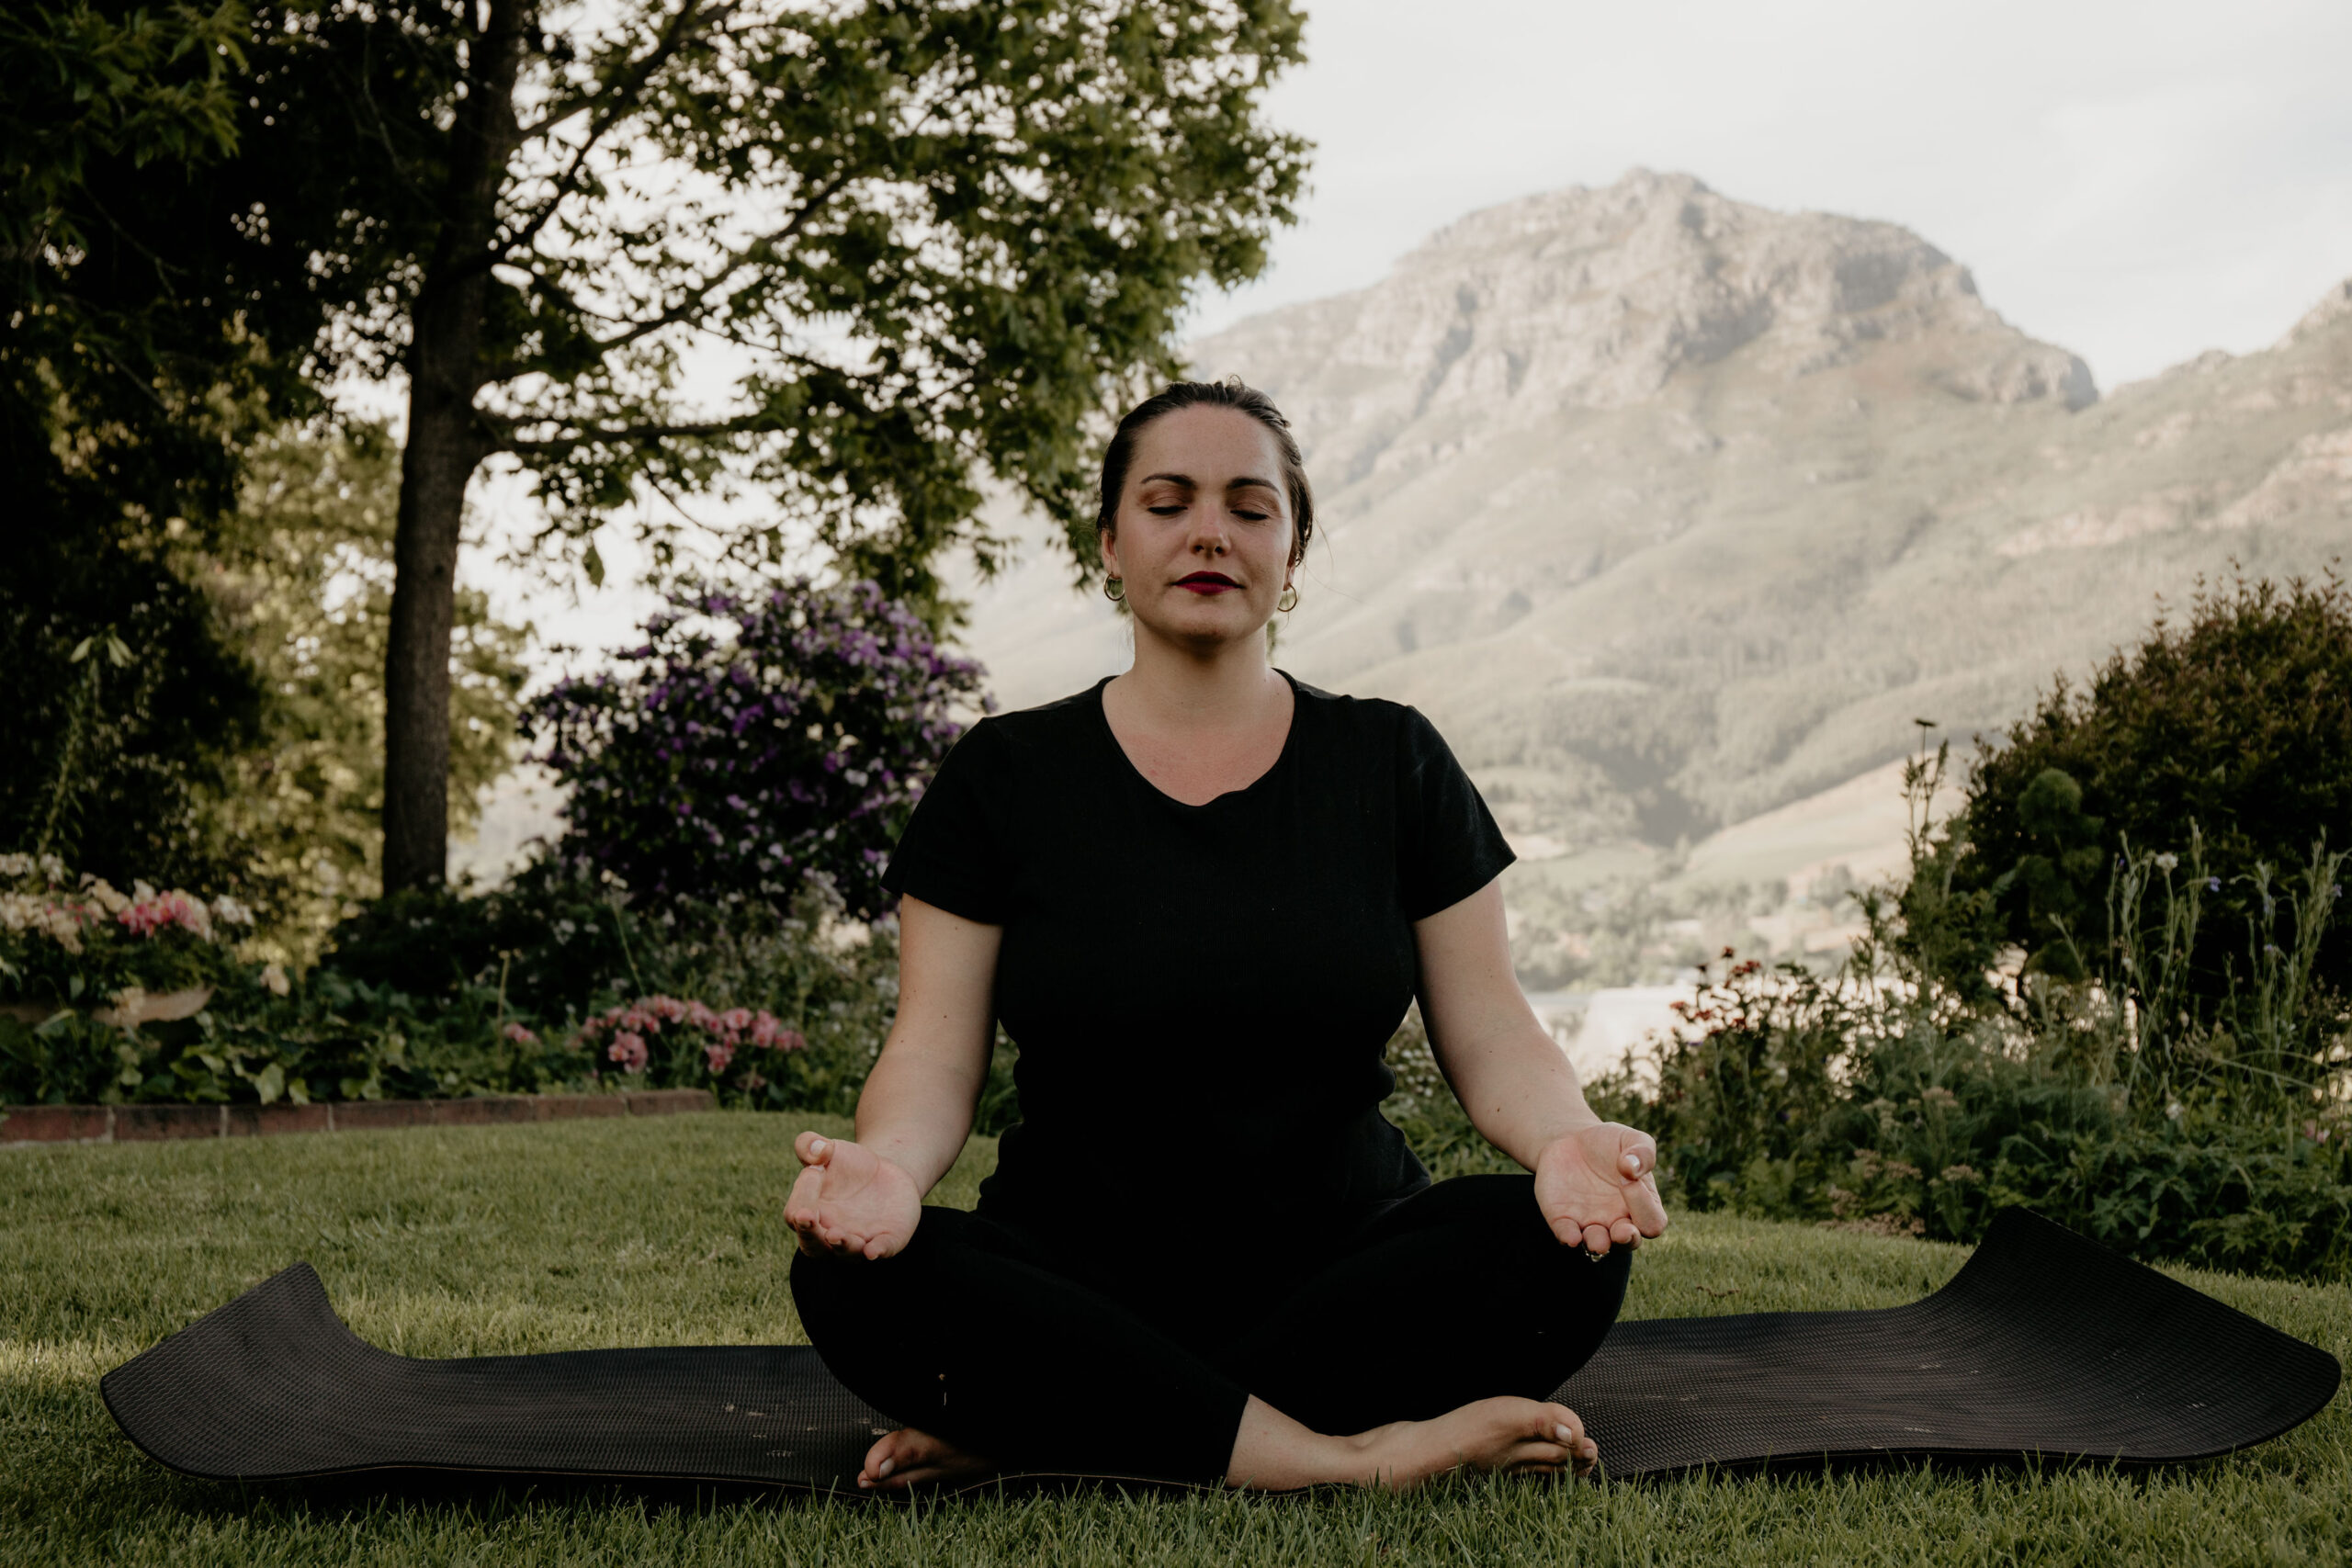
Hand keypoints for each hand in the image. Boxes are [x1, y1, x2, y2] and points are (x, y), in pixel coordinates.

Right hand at [784, 1132, 921, 1259]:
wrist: (886, 1174)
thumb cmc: (848, 1166)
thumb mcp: (829, 1149)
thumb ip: (810, 1145)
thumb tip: (818, 1152)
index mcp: (811, 1213)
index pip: (795, 1215)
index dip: (801, 1197)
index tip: (815, 1172)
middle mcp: (830, 1234)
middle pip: (813, 1246)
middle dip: (809, 1234)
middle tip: (808, 1217)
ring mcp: (859, 1240)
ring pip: (846, 1253)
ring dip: (841, 1246)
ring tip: (837, 1236)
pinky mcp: (888, 1239)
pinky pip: (881, 1250)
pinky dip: (876, 1251)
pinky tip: (872, 1251)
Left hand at [1534, 1123, 1667, 1255]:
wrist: (1570, 1141)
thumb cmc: (1609, 1144)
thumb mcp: (1631, 1139)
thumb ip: (1642, 1152)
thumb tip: (1632, 1168)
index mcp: (1642, 1205)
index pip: (1652, 1220)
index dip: (1644, 1206)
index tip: (1628, 1178)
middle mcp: (1618, 1220)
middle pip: (1629, 1242)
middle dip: (1627, 1240)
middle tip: (1623, 1231)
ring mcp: (1591, 1222)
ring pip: (1598, 1245)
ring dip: (1598, 1245)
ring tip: (1597, 1241)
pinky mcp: (1564, 1219)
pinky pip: (1567, 1236)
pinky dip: (1569, 1238)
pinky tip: (1571, 1236)